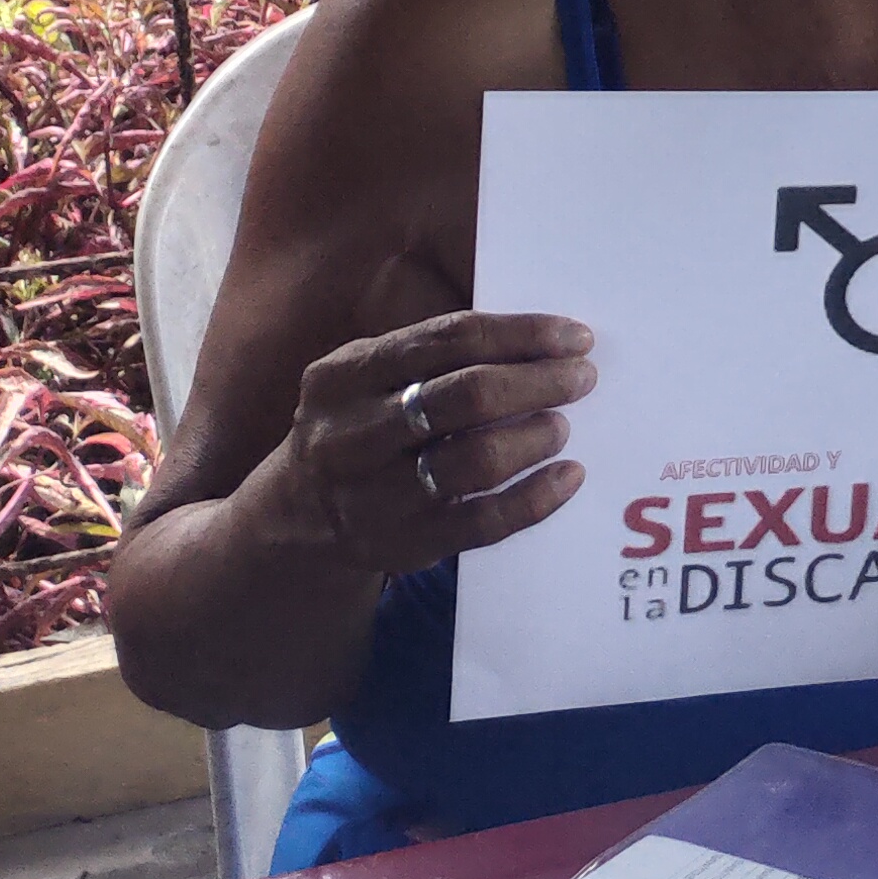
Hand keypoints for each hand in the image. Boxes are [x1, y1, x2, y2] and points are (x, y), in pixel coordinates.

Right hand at [245, 312, 596, 579]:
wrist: (296, 517)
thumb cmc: (360, 426)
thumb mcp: (367, 377)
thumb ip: (434, 355)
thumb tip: (544, 339)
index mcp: (343, 377)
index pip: (447, 340)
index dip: (521, 334)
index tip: (576, 337)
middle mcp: (350, 435)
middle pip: (465, 397)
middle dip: (537, 382)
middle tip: (582, 379)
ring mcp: (373, 496)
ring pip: (475, 461)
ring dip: (534, 438)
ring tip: (562, 425)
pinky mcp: (401, 544)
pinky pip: (483, 521)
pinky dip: (536, 497)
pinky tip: (568, 476)